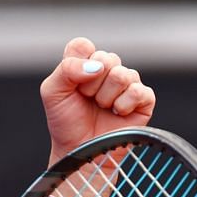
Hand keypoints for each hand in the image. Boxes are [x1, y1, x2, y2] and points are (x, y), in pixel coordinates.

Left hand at [39, 37, 154, 162]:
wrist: (79, 151)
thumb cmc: (66, 123)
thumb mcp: (52, 92)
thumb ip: (67, 69)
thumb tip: (97, 65)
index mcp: (85, 63)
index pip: (83, 45)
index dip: (76, 65)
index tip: (73, 84)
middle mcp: (107, 70)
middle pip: (106, 58)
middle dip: (91, 84)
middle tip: (87, 99)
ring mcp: (127, 84)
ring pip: (122, 74)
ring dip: (106, 97)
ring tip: (102, 108)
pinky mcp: (143, 100)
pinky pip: (138, 91)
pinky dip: (123, 105)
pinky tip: (116, 113)